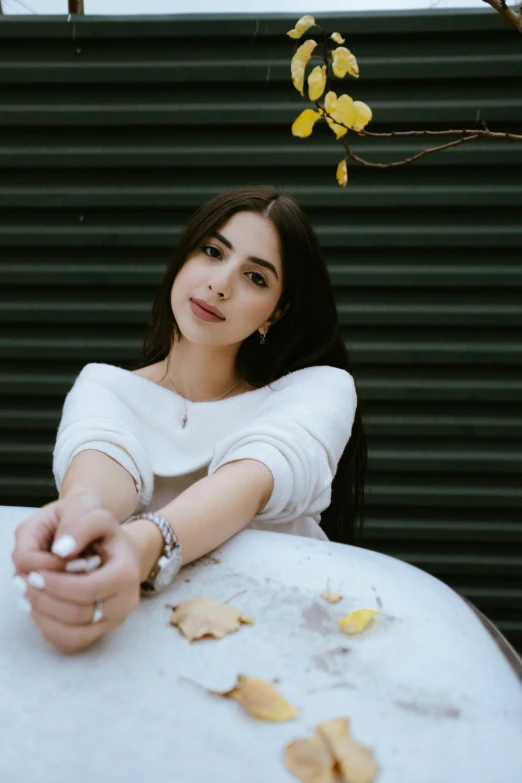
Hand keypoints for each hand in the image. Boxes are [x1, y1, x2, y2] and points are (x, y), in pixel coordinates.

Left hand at [12, 495, 141, 653]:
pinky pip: (70, 642)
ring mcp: (113, 621)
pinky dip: (48, 628)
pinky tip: (38, 607)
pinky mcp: (100, 632)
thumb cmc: (104, 533)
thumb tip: (60, 550)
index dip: (57, 584)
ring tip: (27, 594)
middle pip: (77, 614)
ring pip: (72, 634)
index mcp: (127, 574)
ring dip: (42, 615)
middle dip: (45, 599)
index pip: (88, 590)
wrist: (118, 551)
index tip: (35, 572)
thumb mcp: (96, 514)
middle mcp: (125, 603)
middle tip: (25, 581)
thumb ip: (80, 525)